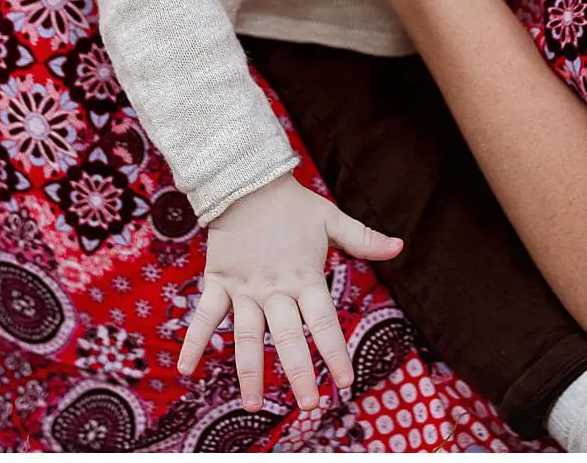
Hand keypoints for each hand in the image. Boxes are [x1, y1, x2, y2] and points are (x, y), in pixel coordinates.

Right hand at [177, 174, 402, 410]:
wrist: (246, 180)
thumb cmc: (293, 205)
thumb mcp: (331, 219)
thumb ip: (363, 239)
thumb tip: (400, 246)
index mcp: (305, 277)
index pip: (323, 322)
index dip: (335, 352)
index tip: (345, 382)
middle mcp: (275, 289)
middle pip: (288, 337)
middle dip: (299, 372)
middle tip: (309, 405)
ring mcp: (244, 288)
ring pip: (247, 336)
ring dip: (250, 371)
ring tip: (253, 405)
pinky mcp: (219, 282)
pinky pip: (205, 315)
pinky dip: (194, 341)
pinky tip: (186, 369)